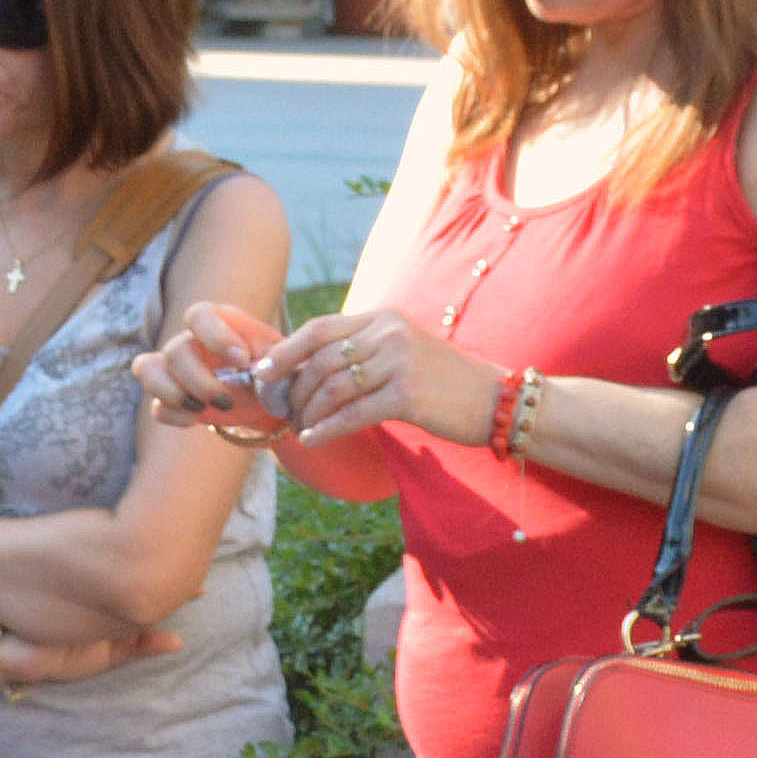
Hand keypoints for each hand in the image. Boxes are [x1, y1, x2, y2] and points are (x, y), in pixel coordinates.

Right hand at [135, 299, 283, 444]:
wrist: (273, 400)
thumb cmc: (277, 371)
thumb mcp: (283, 360)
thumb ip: (272, 359)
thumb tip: (252, 369)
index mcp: (219, 322)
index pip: (199, 315)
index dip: (216, 337)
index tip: (242, 360)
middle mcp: (192, 341)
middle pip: (175, 350)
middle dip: (199, 380)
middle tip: (226, 400)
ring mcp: (177, 370)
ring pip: (148, 369)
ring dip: (173, 393)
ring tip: (201, 409)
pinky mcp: (173, 399)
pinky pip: (157, 406)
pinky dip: (174, 415)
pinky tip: (197, 420)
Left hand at [250, 305, 497, 452]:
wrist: (494, 399)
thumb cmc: (443, 383)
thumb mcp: (402, 352)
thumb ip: (363, 353)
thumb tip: (308, 372)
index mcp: (383, 318)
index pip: (320, 328)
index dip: (285, 351)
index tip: (262, 372)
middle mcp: (388, 333)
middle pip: (321, 360)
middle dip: (294, 390)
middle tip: (284, 412)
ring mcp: (398, 361)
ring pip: (332, 388)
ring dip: (308, 413)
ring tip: (300, 429)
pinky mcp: (407, 395)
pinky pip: (351, 414)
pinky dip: (326, 429)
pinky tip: (313, 440)